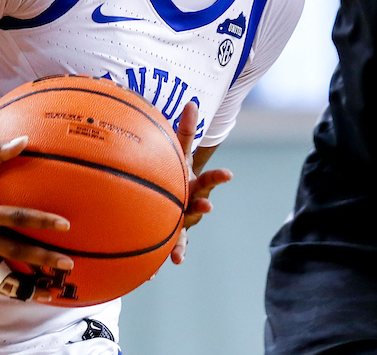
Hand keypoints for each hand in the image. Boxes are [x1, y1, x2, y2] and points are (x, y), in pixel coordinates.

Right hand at [0, 136, 73, 301]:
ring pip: (1, 277)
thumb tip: (27, 139)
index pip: (16, 219)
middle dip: (42, 260)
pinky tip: (28, 291)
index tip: (65, 225)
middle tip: (69, 264)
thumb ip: (0, 151)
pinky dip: (8, 286)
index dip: (41, 222)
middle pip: (14, 253)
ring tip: (51, 293)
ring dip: (25, 286)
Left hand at [168, 101, 231, 265]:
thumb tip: (192, 101)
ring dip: (180, 245)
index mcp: (194, 184)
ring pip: (182, 235)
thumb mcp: (179, 151)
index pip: (209, 178)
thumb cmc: (175, 171)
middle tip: (207, 208)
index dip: (219, 177)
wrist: (174, 196)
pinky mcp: (168, 236)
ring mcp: (181, 222)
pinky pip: (161, 249)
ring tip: (176, 257)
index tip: (229, 175)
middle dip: (203, 208)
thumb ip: (185, 129)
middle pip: (199, 206)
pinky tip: (147, 275)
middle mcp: (191, 204)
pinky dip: (155, 262)